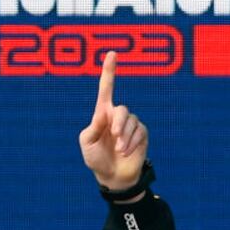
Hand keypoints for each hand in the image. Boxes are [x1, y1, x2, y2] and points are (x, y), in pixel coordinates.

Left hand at [79, 52, 147, 191]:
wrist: (112, 177)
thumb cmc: (95, 158)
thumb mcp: (87, 142)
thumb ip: (94, 126)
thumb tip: (106, 112)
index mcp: (102, 114)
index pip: (106, 89)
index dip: (109, 71)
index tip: (112, 53)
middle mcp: (117, 116)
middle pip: (121, 110)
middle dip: (118, 124)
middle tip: (115, 137)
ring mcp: (130, 124)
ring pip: (131, 122)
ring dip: (125, 138)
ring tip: (119, 150)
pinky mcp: (142, 134)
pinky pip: (140, 132)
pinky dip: (132, 143)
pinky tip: (126, 152)